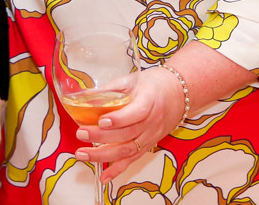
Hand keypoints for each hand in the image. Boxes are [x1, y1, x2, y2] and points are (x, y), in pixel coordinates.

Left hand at [73, 67, 185, 181]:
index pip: (136, 113)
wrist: (177, 96)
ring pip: (127, 150)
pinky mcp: (147, 146)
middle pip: (127, 134)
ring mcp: (150, 137)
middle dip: (101, 136)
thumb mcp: (133, 80)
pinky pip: (132, 160)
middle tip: (81, 133)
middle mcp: (151, 122)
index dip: (119, 119)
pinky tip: (104, 177)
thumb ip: (111, 88)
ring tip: (82, 154)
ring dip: (103, 155)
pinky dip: (117, 170)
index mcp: (149, 101)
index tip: (101, 121)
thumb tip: (85, 95)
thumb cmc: (153, 85)